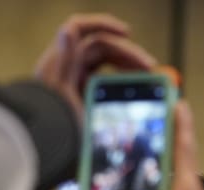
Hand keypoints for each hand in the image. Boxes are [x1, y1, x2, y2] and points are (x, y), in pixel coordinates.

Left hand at [35, 13, 156, 121]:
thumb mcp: (60, 95)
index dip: (105, 25)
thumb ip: (65, 62)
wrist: (51, 150)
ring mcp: (81, 83)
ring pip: (110, 65)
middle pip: (104, 49)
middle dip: (129, 54)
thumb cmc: (55, 126)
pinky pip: (110, 82)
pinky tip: (139, 89)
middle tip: (151, 67)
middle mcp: (71, 69)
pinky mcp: (89, 98)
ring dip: (131, 67)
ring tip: (150, 78)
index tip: (128, 32)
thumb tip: (69, 30)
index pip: (85, 32)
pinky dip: (125, 81)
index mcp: (63, 63)